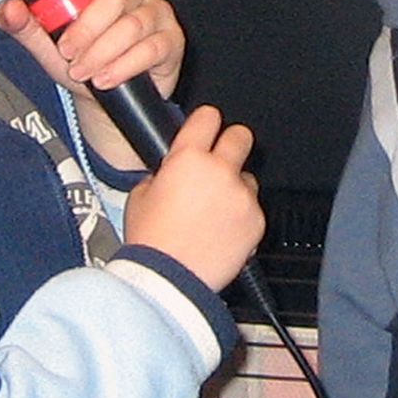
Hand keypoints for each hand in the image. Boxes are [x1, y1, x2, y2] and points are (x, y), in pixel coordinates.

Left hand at [0, 0, 183, 166]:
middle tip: (67, 51)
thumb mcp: (47, 44)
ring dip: (102, 52)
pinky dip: (123, 66)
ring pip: (132, 25)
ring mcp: (156, 13)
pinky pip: (150, 48)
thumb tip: (9, 9)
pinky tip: (106, 78)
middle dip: (86, 28)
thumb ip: (26, 25)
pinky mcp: (171, 40)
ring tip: (83, 71)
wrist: (105, 100)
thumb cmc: (80, 61)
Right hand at [121, 106, 264, 290]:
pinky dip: (242, 217)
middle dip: (231, 144)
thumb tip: (173, 172)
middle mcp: (219, 171)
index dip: (206, 121)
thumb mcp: (140, 196)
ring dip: (236, 187)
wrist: (170, 281)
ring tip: (214, 212)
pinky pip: (253, 209)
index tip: (206, 127)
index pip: (207, 117)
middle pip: (240, 136)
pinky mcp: (257, 221)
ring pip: (248, 178)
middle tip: (220, 161)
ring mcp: (242, 196)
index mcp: (187, 158)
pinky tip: (221, 232)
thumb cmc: (152, 243)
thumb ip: (163, 174)